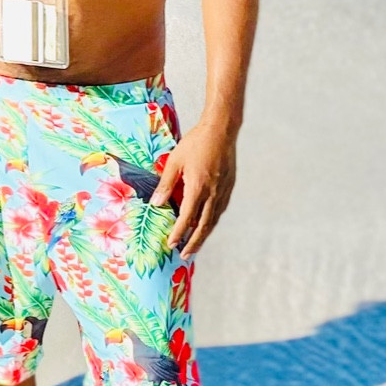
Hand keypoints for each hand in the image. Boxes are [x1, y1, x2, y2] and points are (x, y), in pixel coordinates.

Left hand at [149, 115, 238, 255]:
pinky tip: (207, 224)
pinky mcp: (229, 187)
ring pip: (213, 220)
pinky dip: (212, 221)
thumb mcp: (175, 161)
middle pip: (203, 226)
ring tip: (194, 245)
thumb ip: (166, 183)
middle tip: (184, 255)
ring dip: (203, 235)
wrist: (221, 130)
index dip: (178, 233)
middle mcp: (213, 193)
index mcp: (198, 187)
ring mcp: (223, 191)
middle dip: (193, 242)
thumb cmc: (196, 143)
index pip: (186, 218)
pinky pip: (220, 210)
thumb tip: (156, 203)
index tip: (170, 244)